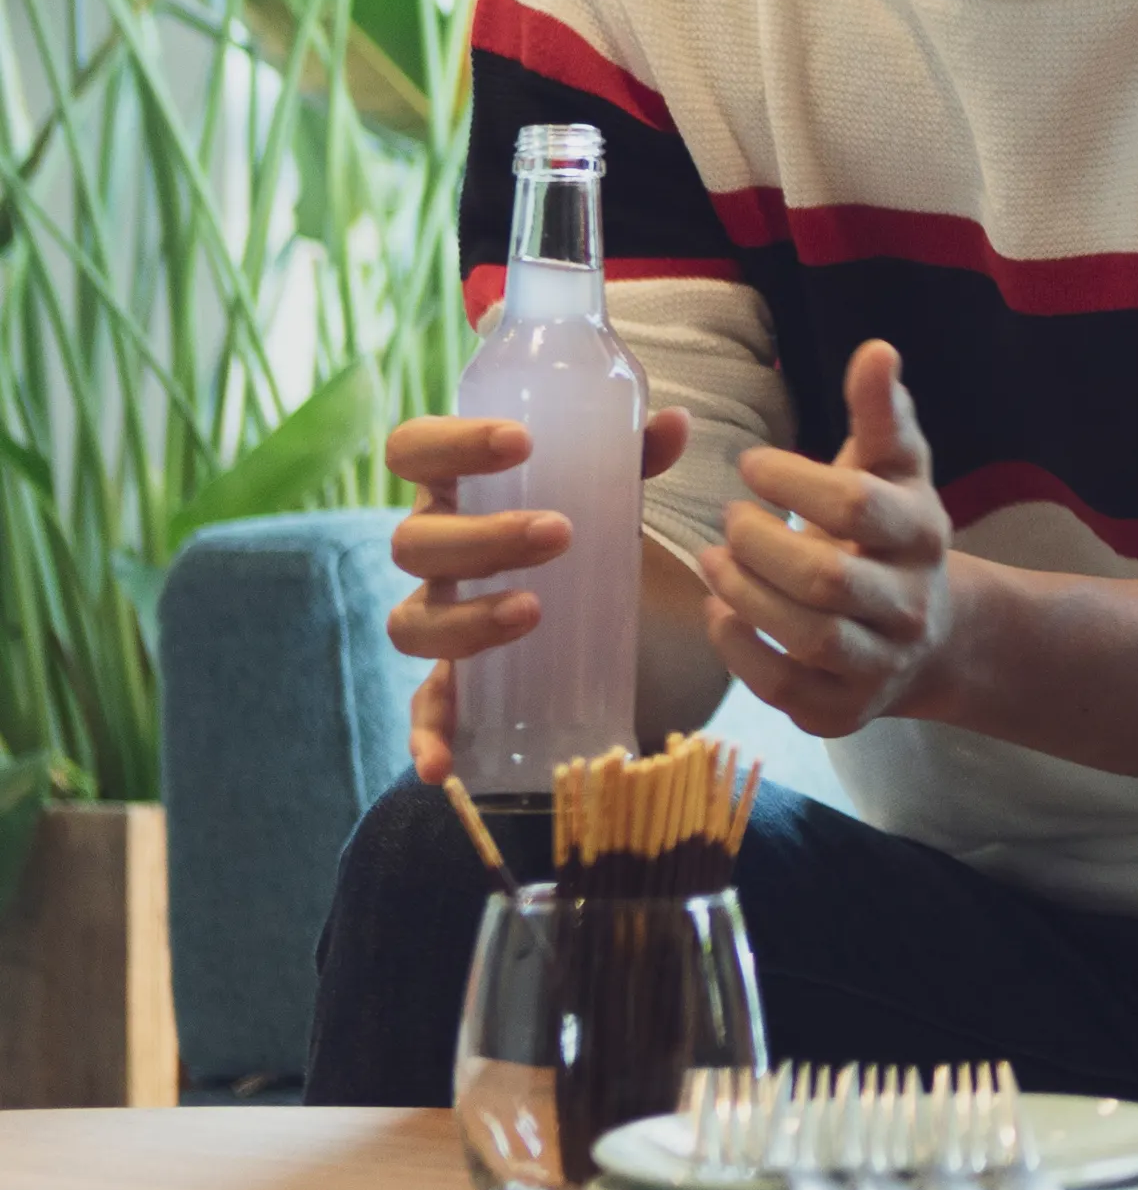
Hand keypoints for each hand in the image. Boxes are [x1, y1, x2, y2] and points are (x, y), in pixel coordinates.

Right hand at [383, 406, 693, 786]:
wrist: (572, 604)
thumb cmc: (575, 528)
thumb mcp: (606, 492)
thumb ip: (636, 459)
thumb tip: (673, 421)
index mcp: (456, 491)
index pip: (414, 450)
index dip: (451, 442)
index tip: (521, 441)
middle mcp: (434, 554)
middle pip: (414, 542)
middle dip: (481, 536)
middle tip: (557, 533)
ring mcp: (436, 618)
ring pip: (412, 622)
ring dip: (466, 619)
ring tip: (532, 611)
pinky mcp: (453, 685)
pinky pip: (424, 713)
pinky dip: (426, 740)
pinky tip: (443, 768)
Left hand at [704, 340, 969, 739]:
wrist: (935, 639)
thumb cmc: (892, 536)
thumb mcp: (894, 471)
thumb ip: (880, 412)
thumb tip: (876, 349)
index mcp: (925, 534)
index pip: (861, 505)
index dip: (794, 482)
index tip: (750, 464)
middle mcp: (911, 604)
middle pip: (828, 578)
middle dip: (759, 544)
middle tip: (727, 519)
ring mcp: (882, 663)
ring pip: (807, 636)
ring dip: (743, 595)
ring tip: (712, 561)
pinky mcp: (845, 710)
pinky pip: (783, 686)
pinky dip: (738, 650)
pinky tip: (720, 614)